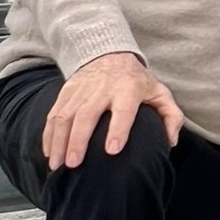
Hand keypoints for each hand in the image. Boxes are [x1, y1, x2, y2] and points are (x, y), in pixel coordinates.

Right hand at [42, 53, 184, 171]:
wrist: (110, 54)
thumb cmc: (137, 81)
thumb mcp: (160, 93)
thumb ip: (171, 116)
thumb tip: (169, 142)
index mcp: (128, 89)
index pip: (124, 110)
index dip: (118, 129)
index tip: (113, 150)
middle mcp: (102, 89)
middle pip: (87, 114)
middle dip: (78, 140)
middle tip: (74, 164)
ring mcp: (81, 90)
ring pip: (65, 115)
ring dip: (59, 141)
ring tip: (58, 165)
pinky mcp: (65, 93)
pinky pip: (53, 114)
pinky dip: (48, 135)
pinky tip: (49, 154)